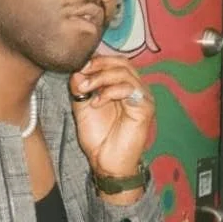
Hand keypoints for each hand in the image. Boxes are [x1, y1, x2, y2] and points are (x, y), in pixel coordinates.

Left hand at [68, 55, 152, 177]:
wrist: (106, 162)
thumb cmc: (98, 136)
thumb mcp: (83, 107)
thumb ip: (80, 88)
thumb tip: (77, 70)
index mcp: (122, 86)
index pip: (114, 62)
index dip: (97, 60)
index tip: (78, 67)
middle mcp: (135, 89)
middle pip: (121, 62)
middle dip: (98, 65)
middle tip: (82, 74)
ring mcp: (142, 97)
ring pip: (124, 73)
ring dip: (101, 78)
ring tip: (85, 89)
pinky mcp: (145, 108)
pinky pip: (129, 89)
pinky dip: (109, 92)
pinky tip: (96, 103)